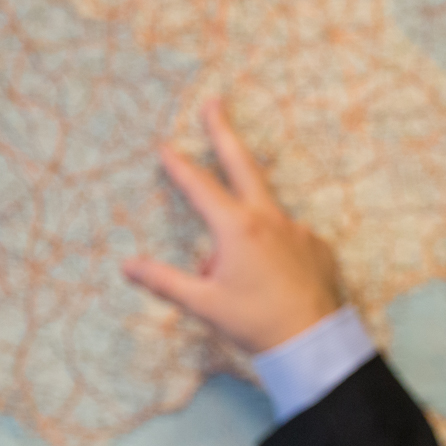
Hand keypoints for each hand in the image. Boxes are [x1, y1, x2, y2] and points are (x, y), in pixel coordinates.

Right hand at [122, 100, 343, 354]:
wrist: (315, 342)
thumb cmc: (257, 323)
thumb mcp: (205, 304)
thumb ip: (165, 281)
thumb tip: (127, 265)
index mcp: (239, 228)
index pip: (201, 187)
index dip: (180, 166)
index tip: (166, 146)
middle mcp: (270, 219)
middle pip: (243, 164)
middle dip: (225, 132)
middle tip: (215, 102)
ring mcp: (298, 229)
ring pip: (263, 219)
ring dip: (246, 231)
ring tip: (244, 279)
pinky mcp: (317, 245)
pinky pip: (286, 242)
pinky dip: (273, 255)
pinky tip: (272, 285)